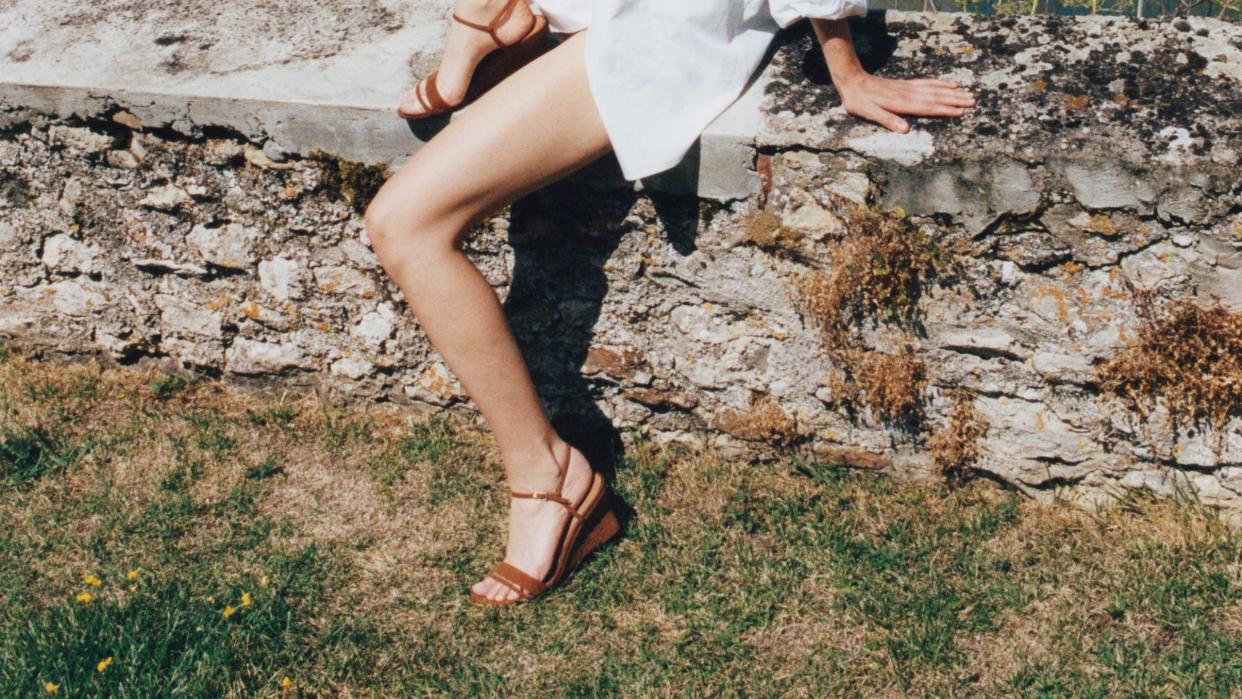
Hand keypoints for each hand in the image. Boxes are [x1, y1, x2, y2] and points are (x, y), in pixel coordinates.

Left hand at [835, 73, 976, 132]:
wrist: (853, 81)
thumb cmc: (859, 101)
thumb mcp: (868, 113)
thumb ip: (887, 120)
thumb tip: (904, 130)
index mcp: (902, 104)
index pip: (928, 107)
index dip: (945, 110)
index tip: (961, 111)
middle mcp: (909, 94)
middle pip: (936, 97)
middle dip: (955, 100)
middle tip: (973, 102)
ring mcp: (908, 88)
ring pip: (935, 90)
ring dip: (952, 92)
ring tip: (968, 94)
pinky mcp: (906, 85)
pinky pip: (927, 83)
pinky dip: (940, 84)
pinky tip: (950, 85)